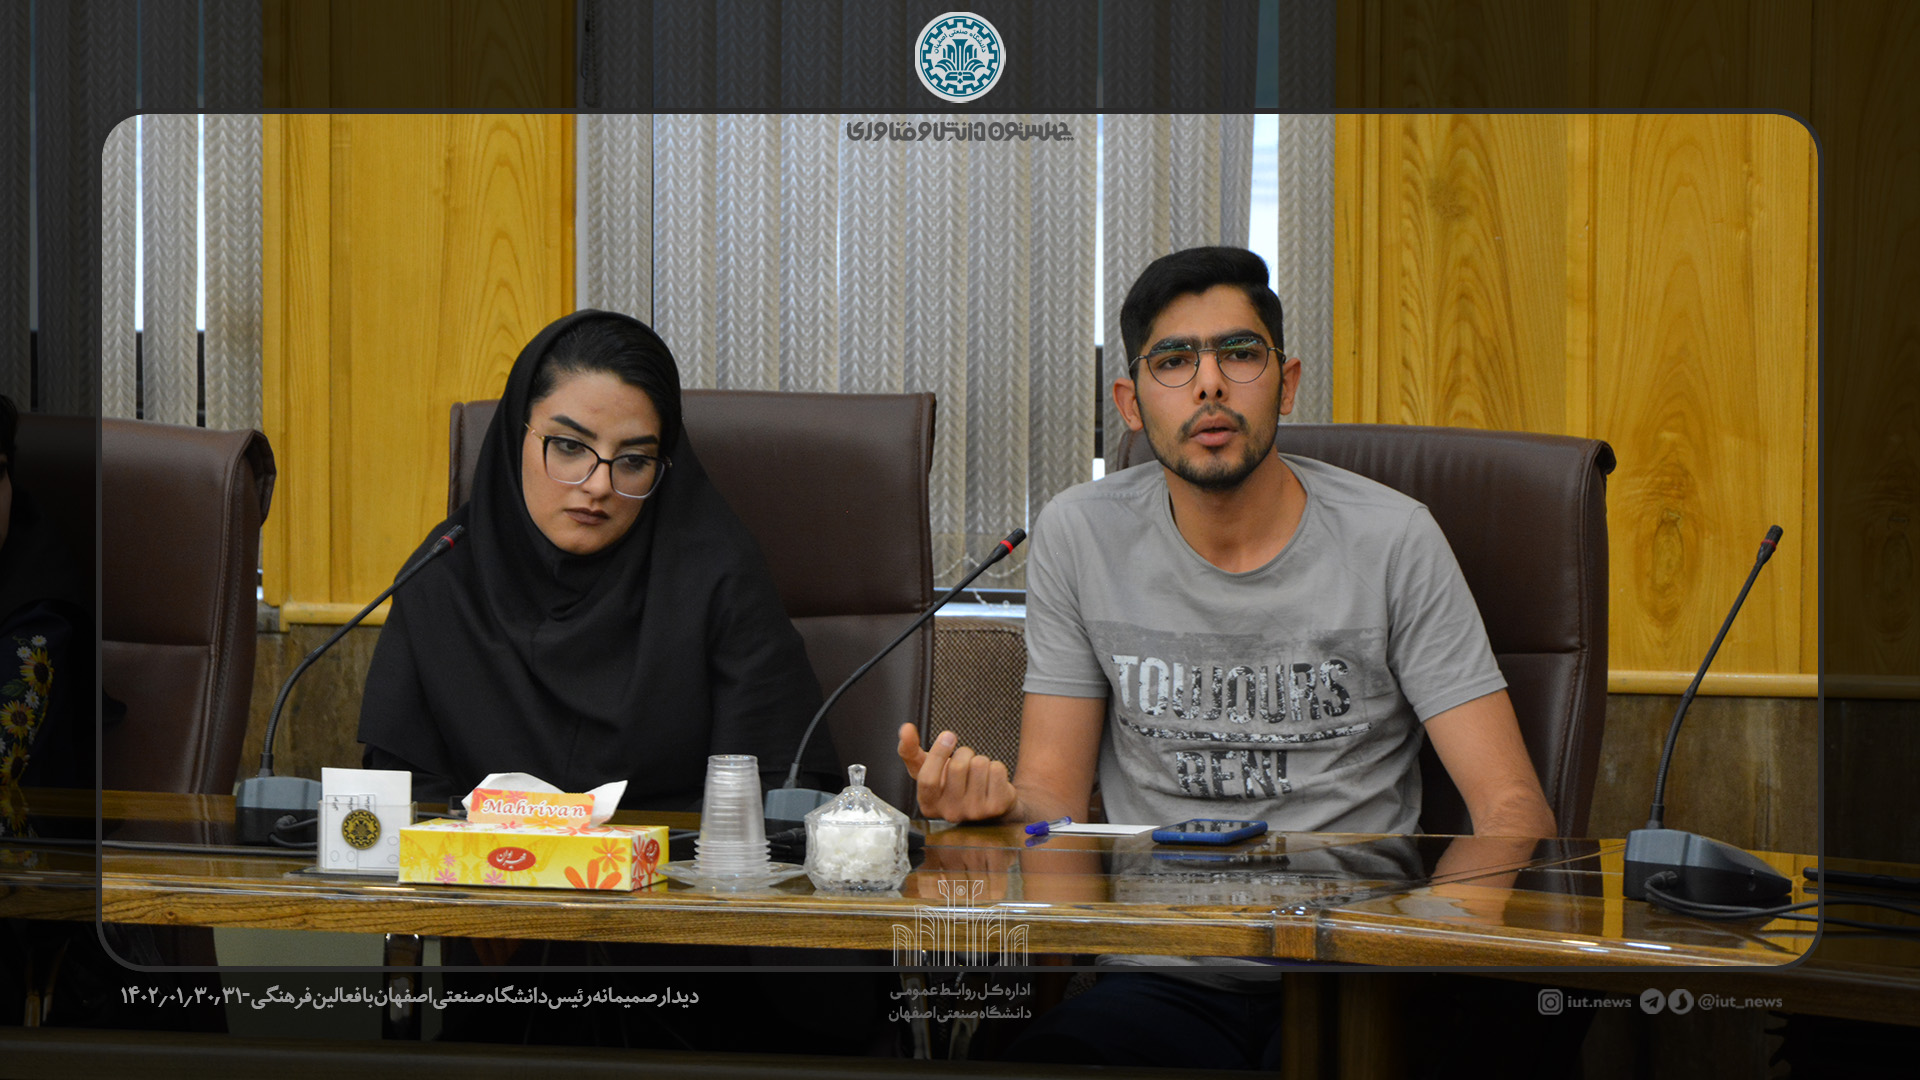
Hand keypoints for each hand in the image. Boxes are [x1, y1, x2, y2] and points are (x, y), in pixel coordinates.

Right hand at [897, 723, 1016, 822]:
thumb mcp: (926, 769)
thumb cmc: (951, 783)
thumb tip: (905, 729)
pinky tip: (991, 780)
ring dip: (980, 760)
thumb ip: (910, 750)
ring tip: (977, 773)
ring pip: (979, 765)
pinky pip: (997, 770)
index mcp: (928, 804)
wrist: (983, 800)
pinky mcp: (996, 807)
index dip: (937, 754)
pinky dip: (996, 767)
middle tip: (964, 760)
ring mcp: (974, 812)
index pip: (928, 779)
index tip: (947, 735)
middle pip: (957, 767)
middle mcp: (950, 812)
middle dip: (964, 753)